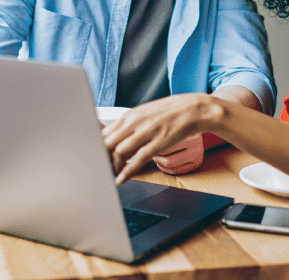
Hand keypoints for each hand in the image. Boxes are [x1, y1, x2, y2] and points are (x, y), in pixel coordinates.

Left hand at [102, 94, 217, 183]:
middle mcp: (135, 122)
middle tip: (99, 169)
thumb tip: (116, 136)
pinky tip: (122, 179)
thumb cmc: (170, 112)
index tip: (94, 157)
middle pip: (108, 142)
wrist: (194, 109)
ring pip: (120, 151)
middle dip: (102, 158)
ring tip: (110, 175)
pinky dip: (127, 172)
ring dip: (112, 166)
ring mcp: (146, 132)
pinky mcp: (158, 142)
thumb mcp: (145, 113)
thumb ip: (130, 124)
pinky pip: (137, 159)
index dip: (96, 147)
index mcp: (130, 115)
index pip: (105, 132)